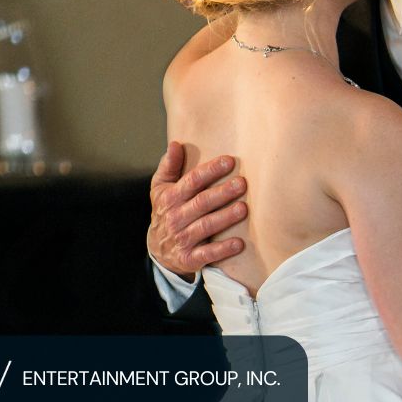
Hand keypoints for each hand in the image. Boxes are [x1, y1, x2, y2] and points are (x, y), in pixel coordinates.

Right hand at [147, 142, 247, 278]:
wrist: (157, 251)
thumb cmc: (166, 213)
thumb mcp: (161, 189)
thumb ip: (169, 166)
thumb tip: (176, 144)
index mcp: (170, 198)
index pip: (192, 181)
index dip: (210, 171)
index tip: (229, 161)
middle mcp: (175, 217)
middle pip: (201, 203)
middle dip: (222, 193)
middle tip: (242, 184)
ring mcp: (182, 239)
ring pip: (205, 226)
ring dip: (225, 218)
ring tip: (243, 208)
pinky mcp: (189, 258)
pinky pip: (206, 254)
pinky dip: (222, 250)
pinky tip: (239, 243)